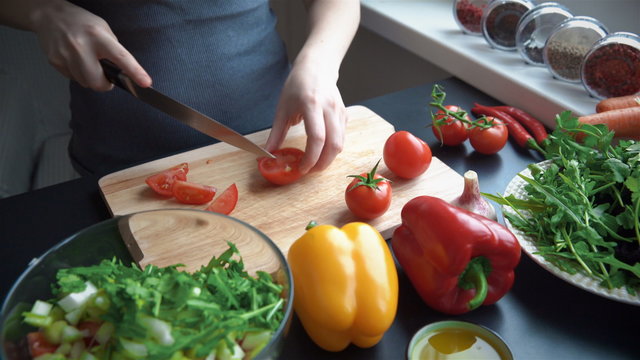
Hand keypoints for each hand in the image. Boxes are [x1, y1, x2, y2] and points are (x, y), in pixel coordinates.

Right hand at [30, 0, 150, 90]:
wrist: (49, 16)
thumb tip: (123, 71)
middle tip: (106, 78)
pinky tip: (75, 60)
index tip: (145, 83)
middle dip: (104, 84)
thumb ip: (113, 49)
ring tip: (88, 63)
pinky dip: (78, 74)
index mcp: (98, 36)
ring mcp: (65, 55)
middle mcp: (81, 46)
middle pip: (97, 82)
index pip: (121, 57)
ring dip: (90, 78)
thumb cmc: (81, 23)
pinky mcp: (55, 62)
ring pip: (84, 83)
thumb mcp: (103, 29)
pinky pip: (72, 78)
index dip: (134, 72)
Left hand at [265, 60, 346, 173]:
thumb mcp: (282, 108)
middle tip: (309, 171)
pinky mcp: (345, 115)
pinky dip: (332, 149)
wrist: (317, 67)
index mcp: (311, 105)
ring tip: (315, 164)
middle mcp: (329, 108)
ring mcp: (340, 112)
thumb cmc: (297, 86)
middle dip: (322, 163)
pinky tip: (321, 151)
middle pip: (333, 144)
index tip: (302, 168)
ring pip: (340, 144)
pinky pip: (342, 138)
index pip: (317, 137)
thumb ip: (276, 134)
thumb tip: (267, 154)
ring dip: (329, 159)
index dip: (311, 157)